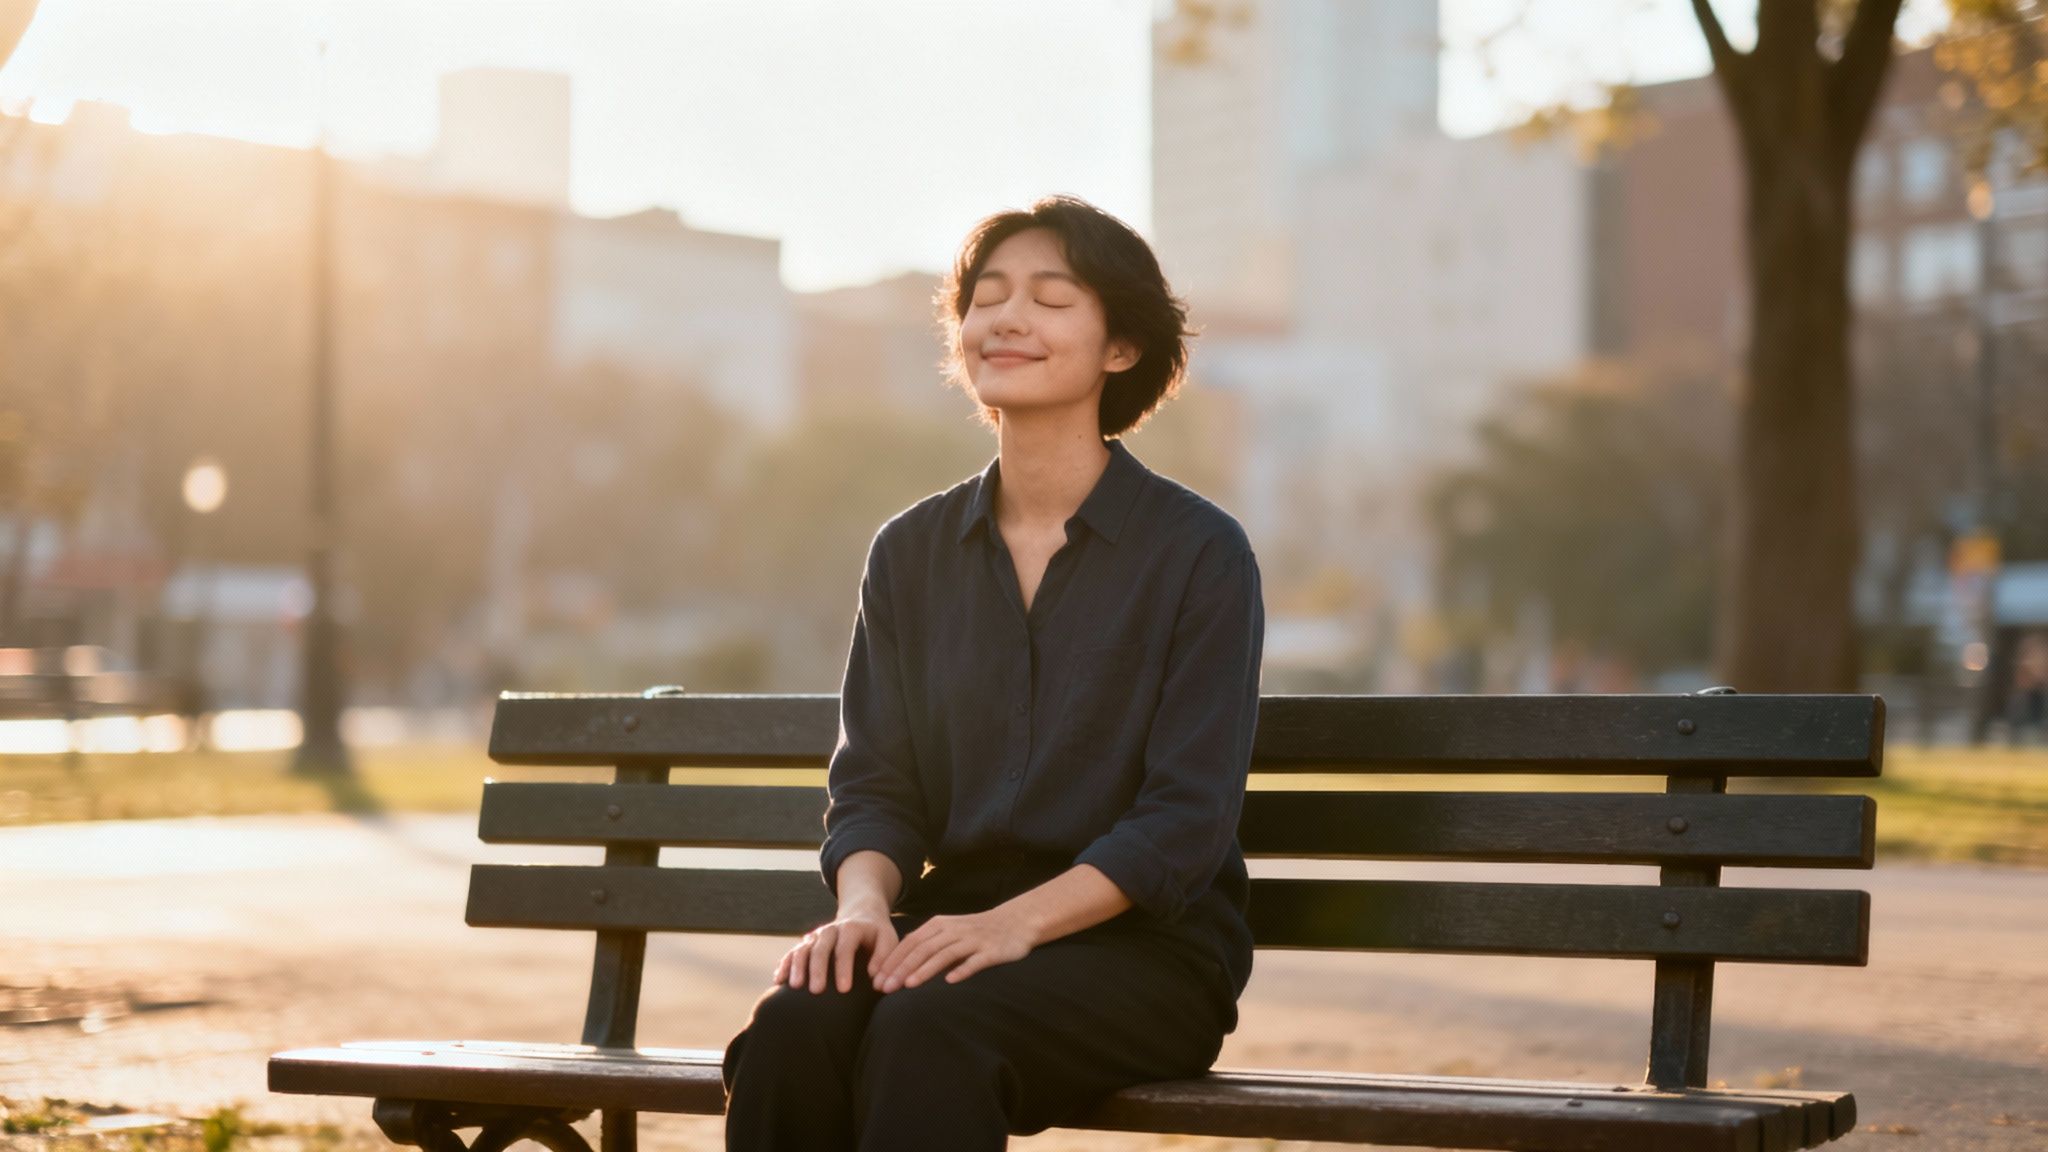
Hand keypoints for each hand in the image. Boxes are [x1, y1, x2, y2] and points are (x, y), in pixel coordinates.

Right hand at [774, 903, 897, 993]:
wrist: (861, 917)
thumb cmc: (877, 935)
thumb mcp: (888, 939)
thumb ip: (884, 957)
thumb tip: (875, 978)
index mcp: (852, 928)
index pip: (845, 947)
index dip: (843, 968)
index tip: (843, 990)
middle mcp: (831, 930)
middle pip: (820, 947)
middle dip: (817, 969)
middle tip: (816, 991)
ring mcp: (816, 936)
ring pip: (803, 948)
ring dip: (797, 966)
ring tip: (794, 987)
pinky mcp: (807, 943)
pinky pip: (792, 952)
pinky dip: (785, 964)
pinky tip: (778, 980)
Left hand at [870, 906, 1035, 992]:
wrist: (1015, 922)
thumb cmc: (976, 932)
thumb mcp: (949, 933)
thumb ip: (928, 946)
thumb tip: (899, 967)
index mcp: (939, 925)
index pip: (910, 943)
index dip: (892, 961)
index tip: (876, 980)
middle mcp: (953, 930)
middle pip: (922, 949)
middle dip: (901, 968)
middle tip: (885, 988)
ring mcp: (972, 940)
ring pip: (944, 954)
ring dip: (925, 969)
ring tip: (908, 985)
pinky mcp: (991, 951)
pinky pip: (975, 961)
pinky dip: (962, 970)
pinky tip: (950, 982)